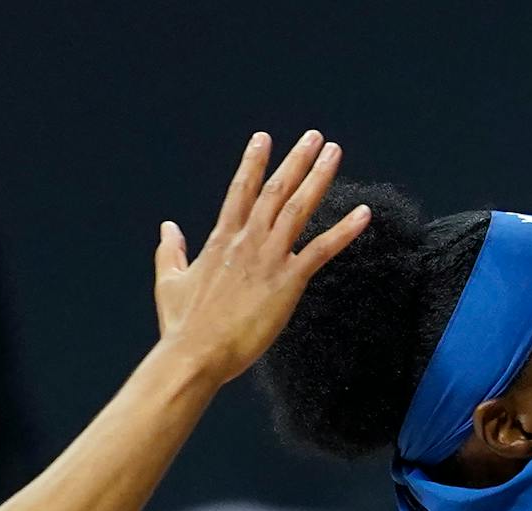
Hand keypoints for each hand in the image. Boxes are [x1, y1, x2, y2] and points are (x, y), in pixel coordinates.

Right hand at [153, 130, 370, 386]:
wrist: (195, 353)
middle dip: (296, 160)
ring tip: (333, 152)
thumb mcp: (170, 281)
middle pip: (276, 190)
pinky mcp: (288, 281)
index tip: (264, 139)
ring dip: (319, 177)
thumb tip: (168, 227)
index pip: (241, 191)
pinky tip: (362, 213)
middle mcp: (246, 241)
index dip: (254, 163)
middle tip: (314, 137)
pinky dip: (345, 230)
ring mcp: (268, 258)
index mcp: (220, 240)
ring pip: (299, 208)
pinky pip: (322, 249)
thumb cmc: (183, 325)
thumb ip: (170, 251)